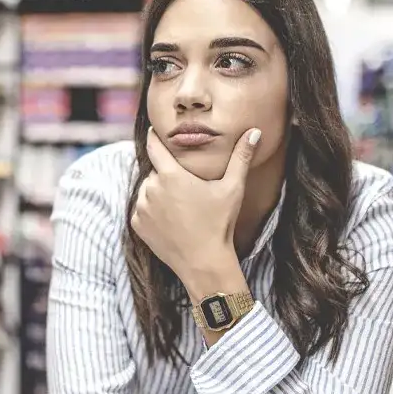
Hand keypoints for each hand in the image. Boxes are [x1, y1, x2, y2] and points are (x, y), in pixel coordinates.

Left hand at [130, 128, 261, 277]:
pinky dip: (152, 211)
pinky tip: (172, 220)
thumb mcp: (233, 188)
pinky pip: (142, 209)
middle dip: (168, 175)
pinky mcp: (137, 224)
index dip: (155, 137)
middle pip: (156, 172)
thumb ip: (241, 157)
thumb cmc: (220, 223)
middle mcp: (151, 189)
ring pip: (147, 191)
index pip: (155, 147)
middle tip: (186, 188)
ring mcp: (142, 207)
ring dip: (158, 193)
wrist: (203, 262)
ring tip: (181, 207)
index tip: (156, 132)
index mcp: (171, 175)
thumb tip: (254, 131)